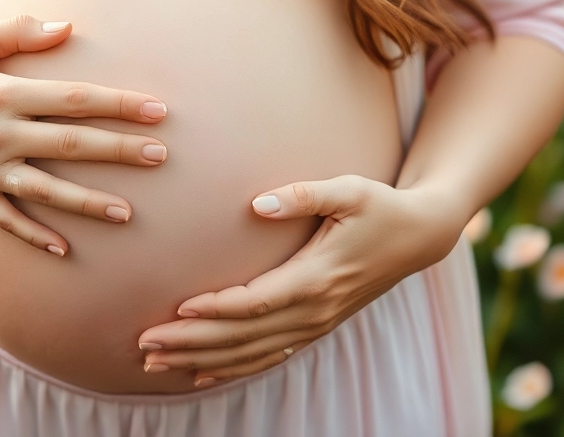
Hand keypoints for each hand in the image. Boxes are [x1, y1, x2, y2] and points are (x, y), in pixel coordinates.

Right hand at [0, 14, 168, 255]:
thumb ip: (17, 31)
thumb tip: (68, 28)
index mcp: (1, 93)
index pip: (72, 99)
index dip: (117, 104)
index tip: (157, 110)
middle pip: (69, 144)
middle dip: (118, 151)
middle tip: (160, 156)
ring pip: (45, 190)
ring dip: (87, 202)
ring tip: (127, 213)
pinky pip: (8, 220)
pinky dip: (34, 236)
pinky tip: (66, 249)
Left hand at [136, 175, 468, 387]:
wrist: (419, 236)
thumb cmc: (379, 206)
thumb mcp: (348, 189)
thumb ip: (303, 194)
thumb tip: (257, 204)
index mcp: (317, 277)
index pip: (256, 302)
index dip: (216, 309)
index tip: (176, 310)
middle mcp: (314, 309)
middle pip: (243, 336)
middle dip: (191, 343)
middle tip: (143, 345)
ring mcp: (316, 323)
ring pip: (251, 353)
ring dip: (202, 360)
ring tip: (155, 364)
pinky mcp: (316, 326)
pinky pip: (269, 357)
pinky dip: (232, 368)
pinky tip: (199, 374)